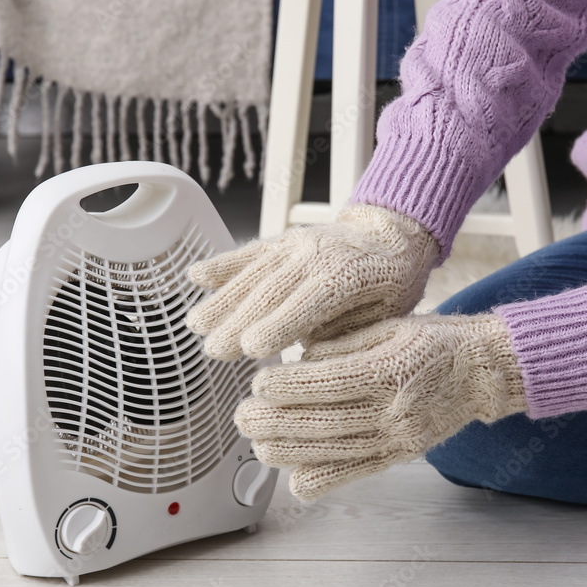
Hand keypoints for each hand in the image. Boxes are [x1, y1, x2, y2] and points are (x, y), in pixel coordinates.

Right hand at [186, 204, 441, 359]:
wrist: (390, 236)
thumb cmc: (391, 285)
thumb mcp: (386, 314)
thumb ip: (347, 330)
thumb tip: (309, 349)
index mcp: (347, 275)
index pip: (309, 302)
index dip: (279, 325)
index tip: (251, 349)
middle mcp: (316, 254)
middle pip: (272, 290)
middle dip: (239, 321)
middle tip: (214, 350)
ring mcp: (295, 245)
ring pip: (254, 273)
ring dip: (222, 300)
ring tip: (197, 325)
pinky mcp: (282, 242)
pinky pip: (248, 253)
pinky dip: (222, 264)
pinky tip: (195, 276)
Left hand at [235, 313, 527, 500]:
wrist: (482, 371)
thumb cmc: (432, 341)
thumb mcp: (389, 326)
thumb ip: (344, 344)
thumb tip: (299, 360)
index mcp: (391, 367)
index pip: (330, 381)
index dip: (289, 385)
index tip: (259, 383)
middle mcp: (396, 407)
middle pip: (326, 420)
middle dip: (276, 421)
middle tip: (244, 416)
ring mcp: (400, 436)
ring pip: (336, 451)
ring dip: (290, 451)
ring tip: (258, 444)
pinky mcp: (402, 454)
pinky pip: (358, 473)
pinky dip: (325, 480)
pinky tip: (296, 480)